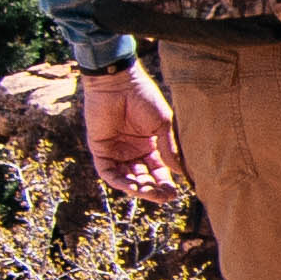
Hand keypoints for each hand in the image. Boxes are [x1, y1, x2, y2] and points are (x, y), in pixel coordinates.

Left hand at [78, 64, 183, 201]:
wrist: (119, 82)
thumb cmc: (143, 97)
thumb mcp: (162, 124)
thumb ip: (168, 148)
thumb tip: (180, 172)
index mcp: (149, 145)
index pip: (157, 171)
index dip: (165, 183)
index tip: (174, 193)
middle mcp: (132, 151)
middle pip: (143, 178)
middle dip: (153, 190)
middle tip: (163, 196)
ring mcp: (115, 151)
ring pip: (126, 178)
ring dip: (137, 188)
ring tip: (149, 193)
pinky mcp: (100, 149)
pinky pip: (108, 172)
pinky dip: (119, 181)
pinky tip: (132, 186)